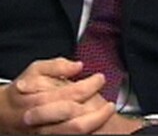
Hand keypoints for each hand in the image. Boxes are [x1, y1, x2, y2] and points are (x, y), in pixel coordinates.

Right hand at [0, 57, 115, 133]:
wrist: (3, 113)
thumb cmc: (23, 90)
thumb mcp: (36, 70)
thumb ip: (57, 65)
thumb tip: (78, 66)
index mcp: (41, 100)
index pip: (73, 95)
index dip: (91, 86)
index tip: (100, 79)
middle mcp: (43, 121)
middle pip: (75, 121)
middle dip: (98, 113)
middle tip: (110, 104)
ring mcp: (46, 134)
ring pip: (74, 134)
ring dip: (94, 124)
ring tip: (107, 112)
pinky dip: (86, 130)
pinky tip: (95, 121)